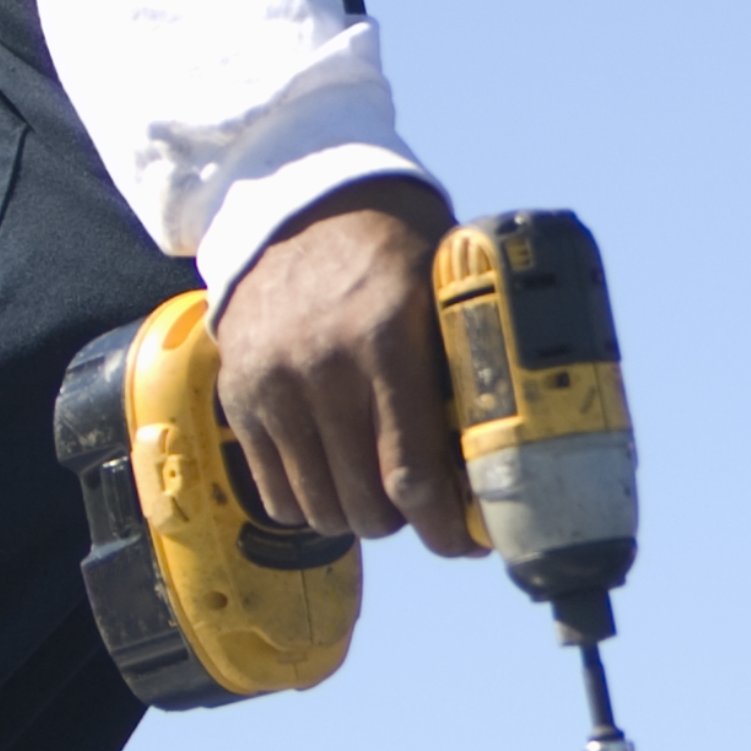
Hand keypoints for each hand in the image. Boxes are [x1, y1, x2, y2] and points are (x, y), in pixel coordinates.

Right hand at [210, 176, 477, 556]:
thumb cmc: (395, 254)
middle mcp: (323, 368)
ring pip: (320, 509)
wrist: (301, 208)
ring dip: (357, 516)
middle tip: (427, 509)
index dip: (443, 526)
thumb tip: (511, 457)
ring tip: (381, 492)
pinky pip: (276, 494)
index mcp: (388, 341)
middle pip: (365, 505)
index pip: (412, 474)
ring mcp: (273, 386)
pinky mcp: (239, 398)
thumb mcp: (445, 294)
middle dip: (406, 522)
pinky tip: (336, 477)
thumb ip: (469, 366)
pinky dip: (310, 501)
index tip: (468, 542)